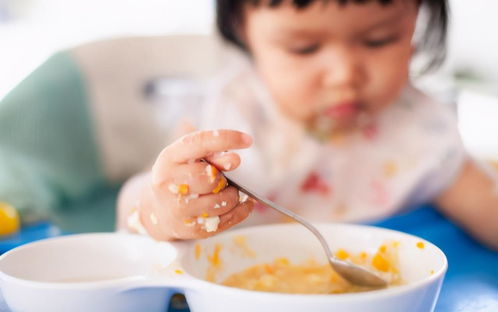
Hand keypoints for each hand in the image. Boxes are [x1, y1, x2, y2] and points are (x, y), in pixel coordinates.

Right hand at [139, 129, 253, 239]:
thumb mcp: (189, 157)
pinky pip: (227, 219)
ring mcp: (178, 209)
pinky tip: (240, 202)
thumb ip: (212, 152)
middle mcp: (169, 183)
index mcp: (169, 158)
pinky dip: (240, 209)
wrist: (157, 211)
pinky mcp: (192, 229)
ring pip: (222, 201)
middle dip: (224, 177)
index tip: (248, 140)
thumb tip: (234, 160)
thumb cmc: (180, 176)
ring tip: (228, 190)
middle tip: (222, 178)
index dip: (226, 139)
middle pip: (211, 177)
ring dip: (234, 194)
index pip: (200, 143)